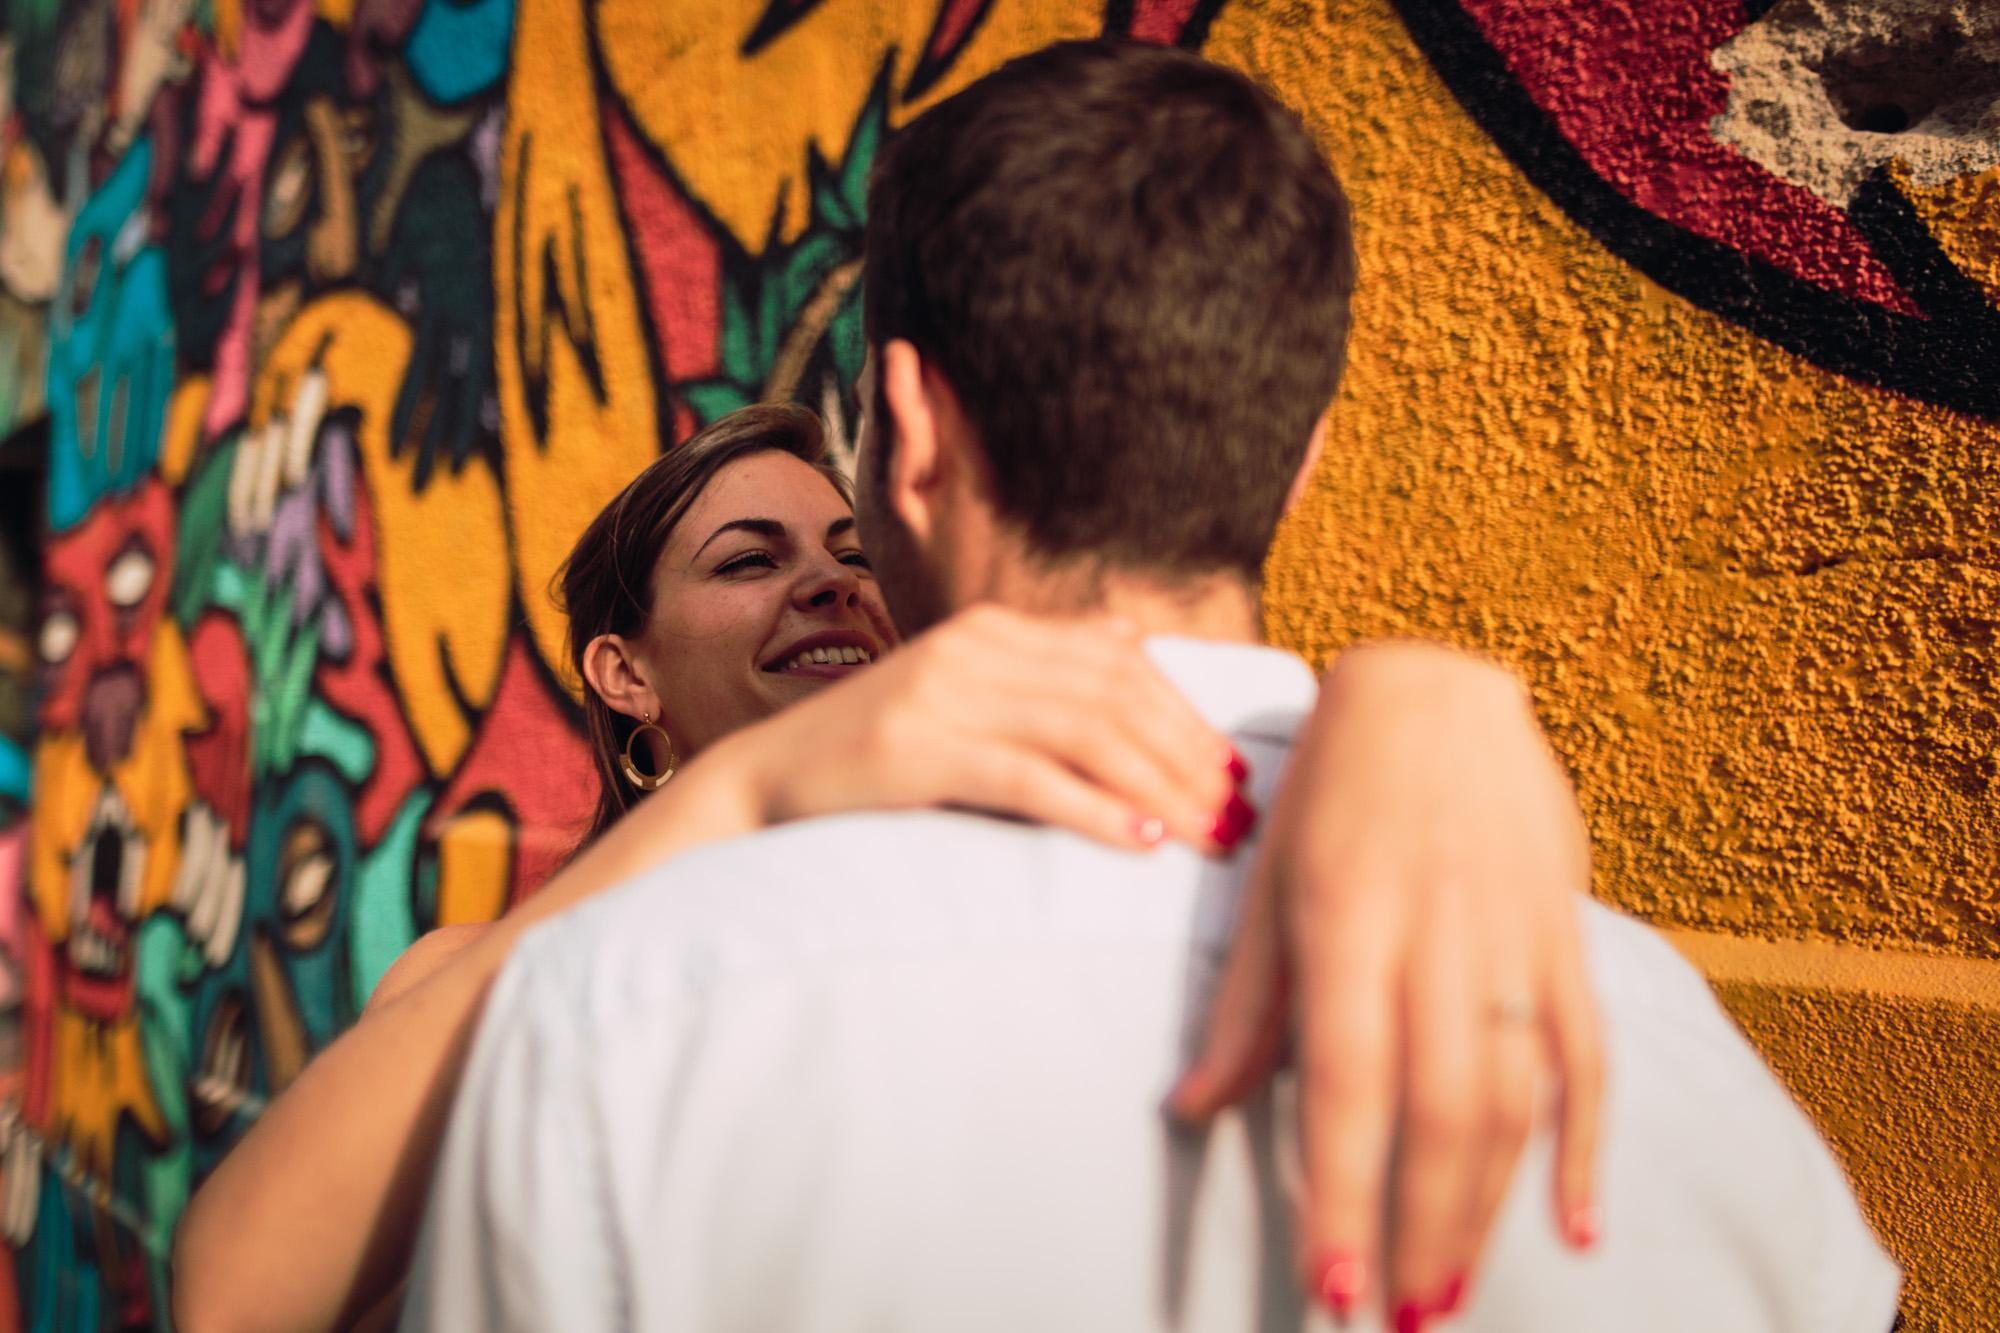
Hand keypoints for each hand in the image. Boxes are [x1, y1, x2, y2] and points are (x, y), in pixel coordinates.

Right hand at [715, 604, 1253, 853]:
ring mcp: (941, 693)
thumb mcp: (960, 694)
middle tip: (1241, 813)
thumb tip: (1133, 641)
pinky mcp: (917, 749)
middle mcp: (972, 648)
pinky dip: (1095, 810)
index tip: (1236, 770)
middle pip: (1116, 693)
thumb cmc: (872, 757)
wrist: (760, 785)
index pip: (1120, 660)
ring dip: (1162, 786)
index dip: (1188, 714)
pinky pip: (1030, 777)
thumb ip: (1041, 668)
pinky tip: (1140, 842)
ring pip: (1086, 731)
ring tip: (1210, 835)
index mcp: (990, 629)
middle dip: (1190, 755)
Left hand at [1167, 641, 1602, 1327]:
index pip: (1348, 1085)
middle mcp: (1435, 937)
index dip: (1345, 1193)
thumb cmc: (1330, 793)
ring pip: (1515, 1097)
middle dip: (1421, 1228)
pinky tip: (1575, 1224)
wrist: (1436, 690)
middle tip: (1400, 1319)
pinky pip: (1588, 1054)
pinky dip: (1586, 1143)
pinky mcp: (1564, 937)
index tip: (1333, 1287)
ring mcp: (1511, 938)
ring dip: (1488, 1205)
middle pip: (1441, 1110)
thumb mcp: (1268, 888)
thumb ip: (1243, 1011)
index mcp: (1346, 924)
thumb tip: (1187, 1112)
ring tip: (1453, 1290)